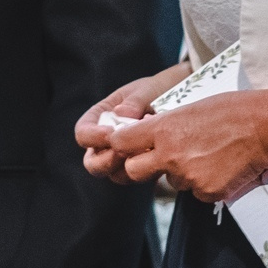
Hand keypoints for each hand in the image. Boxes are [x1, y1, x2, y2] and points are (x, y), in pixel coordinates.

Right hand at [78, 64, 189, 179]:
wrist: (185, 100)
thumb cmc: (158, 91)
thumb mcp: (147, 90)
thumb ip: (135, 101)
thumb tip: (121, 113)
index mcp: (100, 118)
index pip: (83, 133)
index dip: (92, 137)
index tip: (111, 133)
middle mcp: (107, 142)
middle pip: (93, 163)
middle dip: (105, 161)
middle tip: (125, 150)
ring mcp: (125, 157)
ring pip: (115, 174)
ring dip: (128, 167)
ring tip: (147, 149)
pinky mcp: (144, 167)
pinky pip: (140, 176)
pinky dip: (148, 169)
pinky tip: (160, 153)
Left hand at [108, 92, 267, 204]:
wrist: (264, 128)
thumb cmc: (230, 111)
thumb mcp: (189, 109)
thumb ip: (164, 126)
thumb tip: (146, 136)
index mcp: (163, 130)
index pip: (120, 143)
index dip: (119, 145)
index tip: (124, 145)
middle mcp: (170, 156)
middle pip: (133, 171)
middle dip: (140, 167)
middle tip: (158, 158)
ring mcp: (188, 177)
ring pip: (171, 182)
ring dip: (182, 173)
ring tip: (208, 154)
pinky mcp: (207, 193)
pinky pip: (196, 192)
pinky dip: (205, 183)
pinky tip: (221, 167)